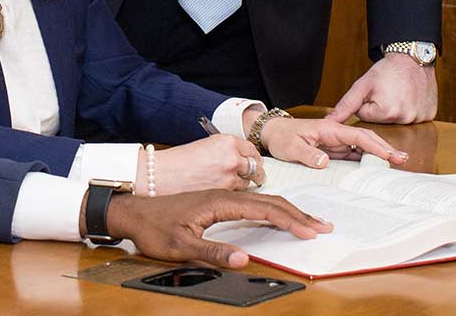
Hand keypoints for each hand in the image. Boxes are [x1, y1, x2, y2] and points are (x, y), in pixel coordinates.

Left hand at [105, 189, 329, 267]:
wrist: (132, 212)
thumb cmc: (154, 229)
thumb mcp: (181, 247)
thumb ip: (213, 253)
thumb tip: (245, 260)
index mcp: (219, 202)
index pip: (264, 210)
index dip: (290, 220)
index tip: (310, 231)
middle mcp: (224, 196)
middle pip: (269, 202)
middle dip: (298, 214)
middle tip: (323, 226)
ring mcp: (221, 197)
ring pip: (262, 201)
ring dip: (288, 210)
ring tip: (309, 221)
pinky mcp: (216, 203)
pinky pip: (252, 204)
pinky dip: (272, 210)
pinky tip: (278, 216)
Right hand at [148, 133, 264, 193]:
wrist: (161, 176)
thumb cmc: (178, 162)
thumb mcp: (206, 146)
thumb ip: (226, 151)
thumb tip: (242, 159)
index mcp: (227, 141)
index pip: (252, 149)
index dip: (253, 157)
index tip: (253, 162)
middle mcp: (232, 157)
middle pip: (256, 166)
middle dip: (254, 172)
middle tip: (252, 176)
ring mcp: (230, 177)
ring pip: (248, 182)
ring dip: (243, 184)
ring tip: (228, 184)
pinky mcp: (224, 194)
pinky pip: (237, 195)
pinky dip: (233, 194)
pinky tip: (222, 192)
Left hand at [255, 116, 408, 167]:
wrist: (273, 134)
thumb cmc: (282, 137)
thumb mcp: (291, 147)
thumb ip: (307, 154)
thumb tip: (325, 161)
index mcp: (329, 129)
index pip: (357, 136)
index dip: (374, 145)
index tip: (388, 154)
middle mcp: (336, 134)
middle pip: (365, 139)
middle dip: (384, 148)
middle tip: (402, 159)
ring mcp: (336, 142)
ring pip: (362, 147)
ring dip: (378, 155)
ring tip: (396, 164)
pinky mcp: (333, 150)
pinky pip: (353, 154)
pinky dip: (367, 159)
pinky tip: (376, 168)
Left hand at [326, 52, 437, 123]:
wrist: (412, 57)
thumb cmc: (386, 70)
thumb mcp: (362, 85)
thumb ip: (345, 105)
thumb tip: (329, 122)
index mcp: (386, 113)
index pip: (366, 117)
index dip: (368, 103)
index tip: (377, 91)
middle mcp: (405, 119)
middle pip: (382, 121)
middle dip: (381, 108)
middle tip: (389, 92)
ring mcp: (420, 119)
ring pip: (398, 120)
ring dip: (397, 109)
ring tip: (400, 93)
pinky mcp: (430, 116)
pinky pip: (415, 119)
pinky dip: (411, 109)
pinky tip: (411, 97)